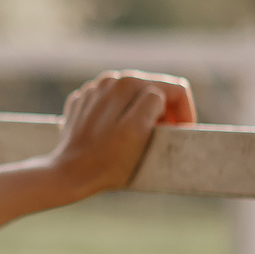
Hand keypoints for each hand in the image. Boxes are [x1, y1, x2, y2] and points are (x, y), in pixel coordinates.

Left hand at [49, 70, 196, 196]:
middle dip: (165, 112)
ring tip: (140, 137)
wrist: (69, 174)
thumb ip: (153, 104)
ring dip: (143, 114)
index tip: (179, 133)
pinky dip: (121, 116)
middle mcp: (110, 80)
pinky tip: (116, 135)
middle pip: (155, 90)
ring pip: (135, 97)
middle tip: (163, 137)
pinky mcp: (83, 103)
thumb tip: (158, 95)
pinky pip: (114, 104)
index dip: (184, 113)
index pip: (175, 90)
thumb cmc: (108, 160)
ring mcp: (94, 90)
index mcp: (128, 83)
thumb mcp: (139, 131)